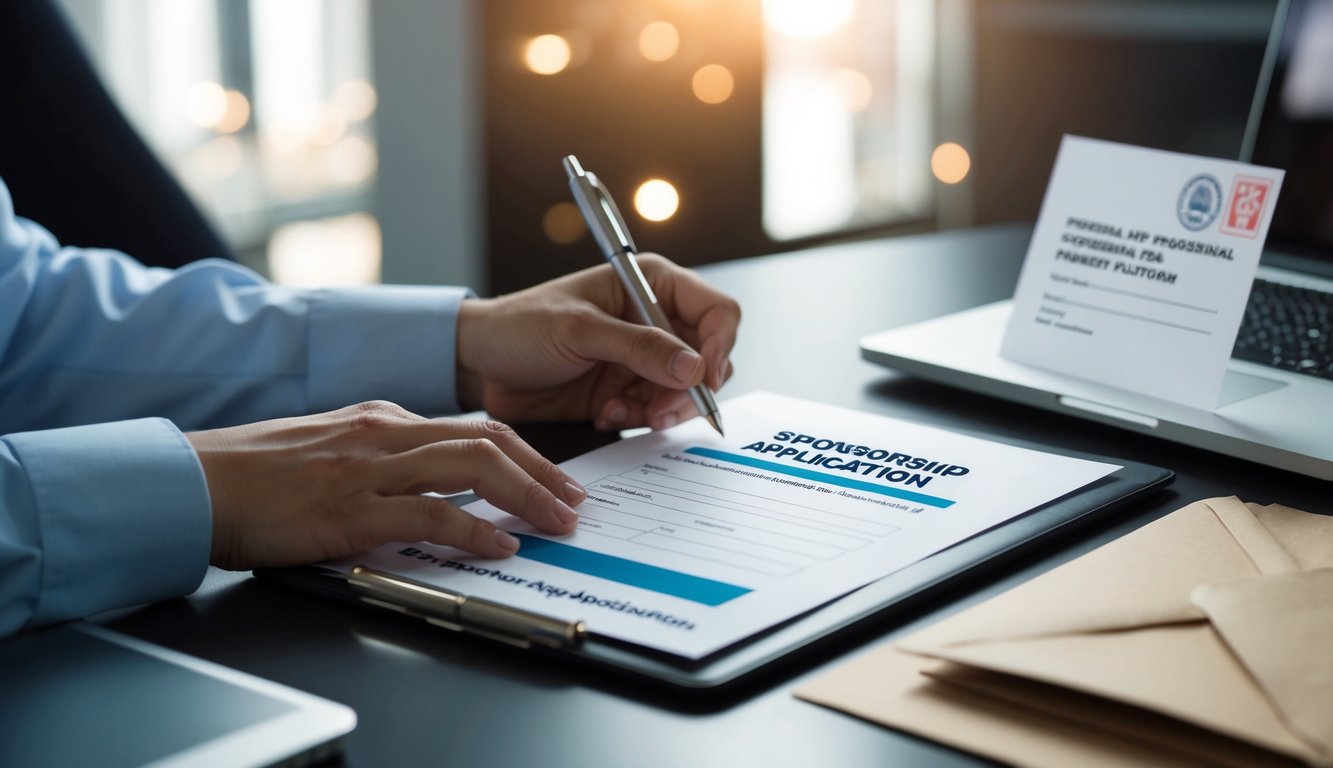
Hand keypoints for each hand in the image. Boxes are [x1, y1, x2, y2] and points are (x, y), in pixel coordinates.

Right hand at [187, 401, 584, 569]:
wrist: (197, 482)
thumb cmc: (258, 474)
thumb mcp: (332, 452)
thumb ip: (383, 459)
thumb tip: (430, 484)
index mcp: (384, 419)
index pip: (474, 428)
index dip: (525, 453)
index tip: (555, 477)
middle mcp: (386, 434)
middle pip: (488, 440)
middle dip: (543, 470)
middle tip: (577, 500)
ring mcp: (372, 468)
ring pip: (473, 467)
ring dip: (527, 495)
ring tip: (559, 522)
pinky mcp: (352, 507)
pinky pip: (431, 514)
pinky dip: (476, 530)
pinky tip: (502, 546)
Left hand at [457, 253, 739, 430]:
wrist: (481, 364)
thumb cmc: (521, 326)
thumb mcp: (579, 330)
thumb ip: (639, 348)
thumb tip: (694, 367)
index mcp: (651, 284)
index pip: (716, 310)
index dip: (720, 343)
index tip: (704, 376)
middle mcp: (656, 321)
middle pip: (710, 358)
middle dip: (691, 389)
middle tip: (661, 409)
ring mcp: (644, 359)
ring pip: (688, 392)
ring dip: (663, 409)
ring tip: (622, 411)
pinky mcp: (629, 390)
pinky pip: (658, 411)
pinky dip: (640, 418)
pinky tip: (606, 414)